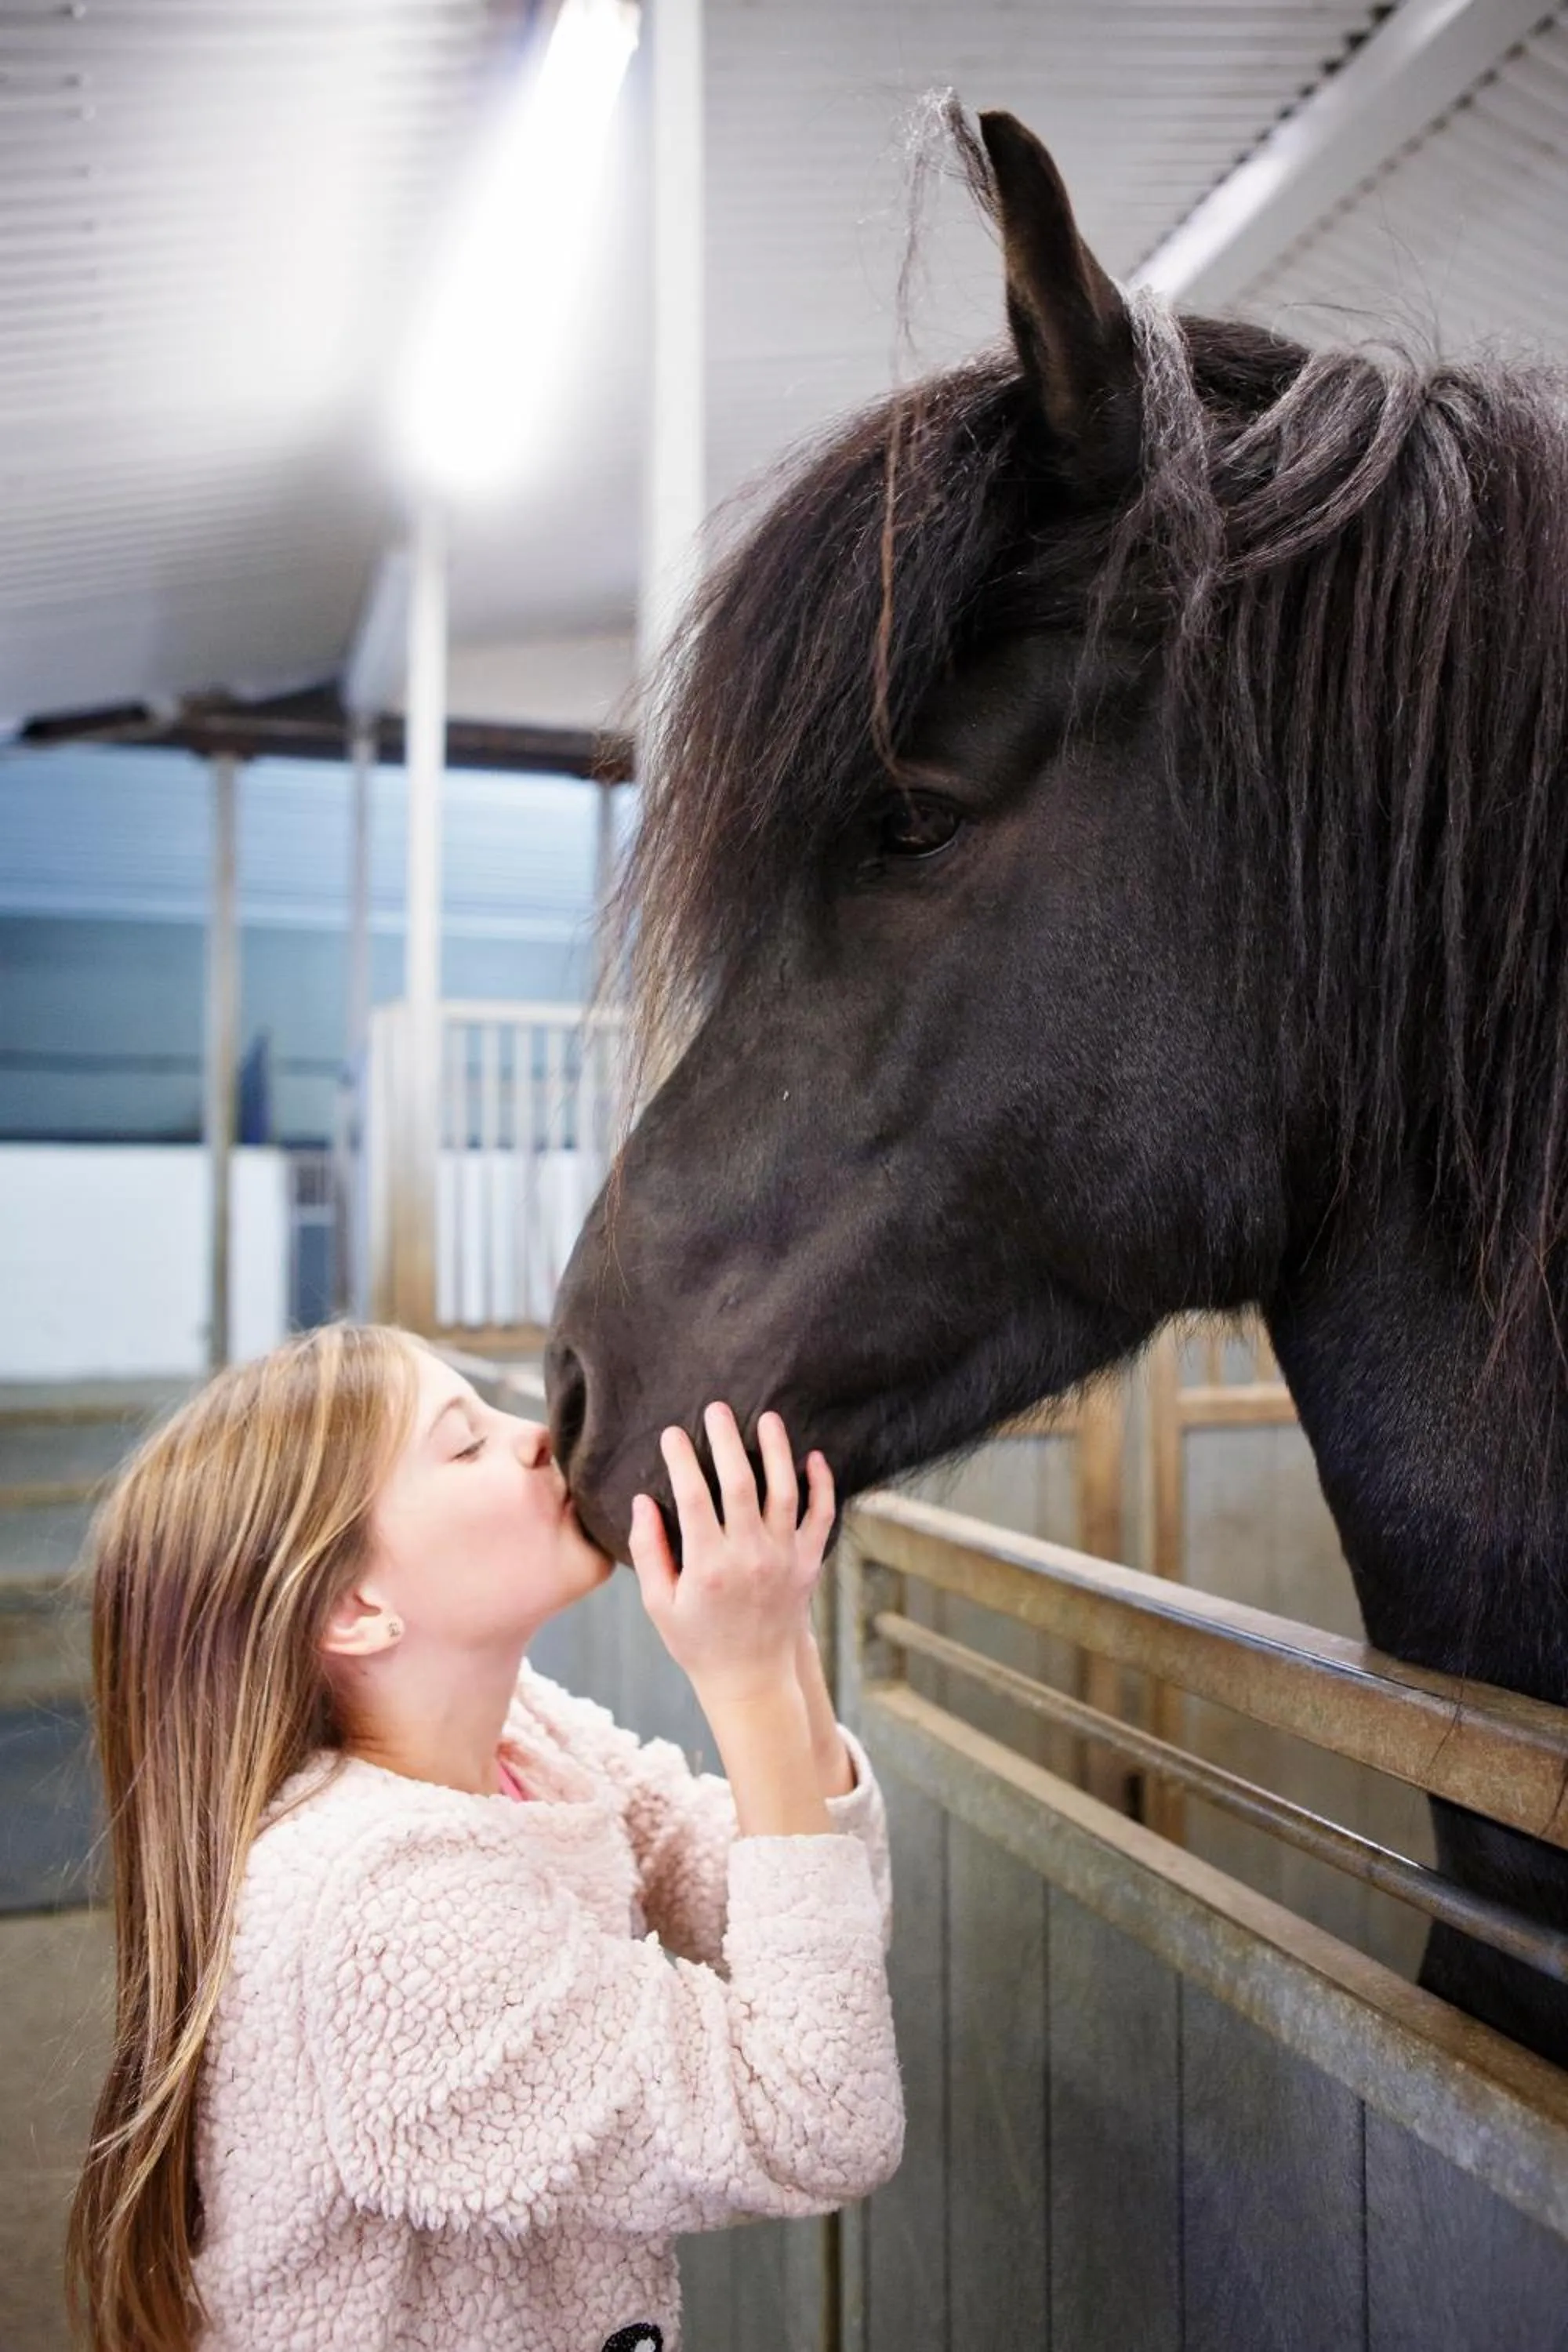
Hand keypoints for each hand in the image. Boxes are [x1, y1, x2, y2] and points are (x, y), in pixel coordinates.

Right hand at [628, 1402, 835, 1706]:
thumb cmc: (698, 1641)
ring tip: (767, 1417)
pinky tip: (812, 1456)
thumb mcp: (659, 1604)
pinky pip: (822, 1517)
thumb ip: (649, 1551)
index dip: (681, 1461)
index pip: (694, 1497)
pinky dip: (821, 1484)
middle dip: (725, 1440)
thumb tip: (641, 1501)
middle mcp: (751, 1557)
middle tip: (715, 1409)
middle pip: (740, 1483)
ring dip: (776, 1450)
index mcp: (709, 1566)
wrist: (753, 1679)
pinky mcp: (809, 1564)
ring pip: (785, 1491)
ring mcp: (785, 1559)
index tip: (671, 1433)